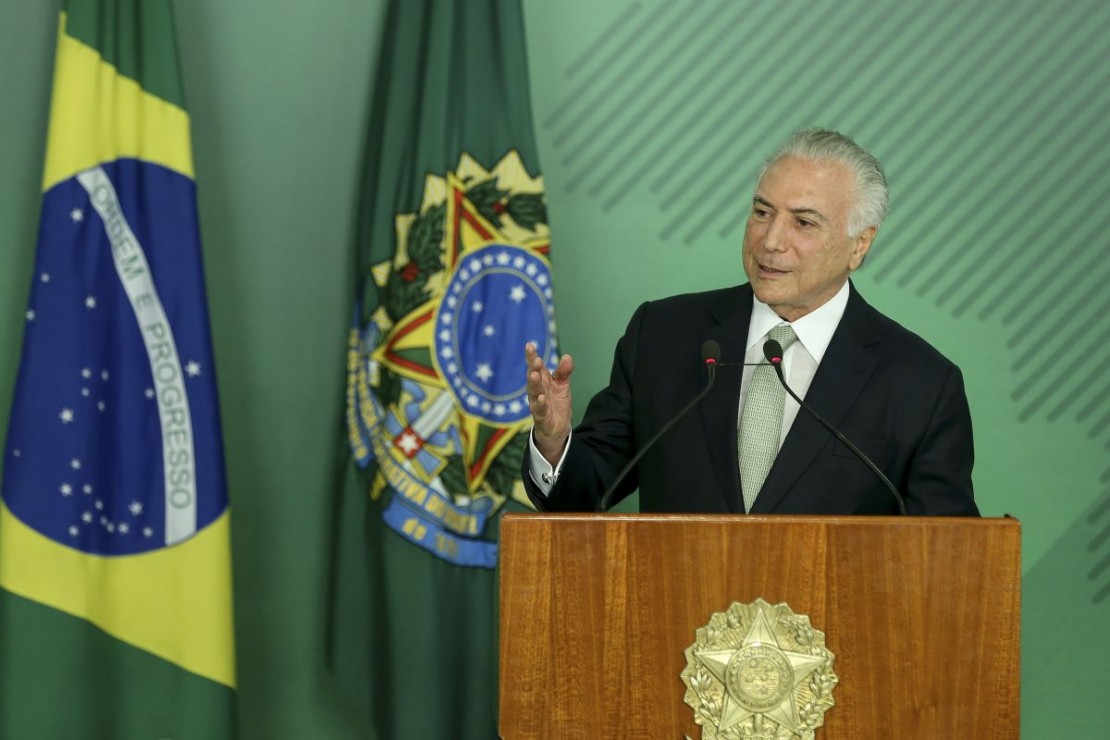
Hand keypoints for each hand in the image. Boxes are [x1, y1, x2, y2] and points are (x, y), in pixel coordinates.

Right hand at [525, 342, 573, 464]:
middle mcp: (536, 391)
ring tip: (534, 374)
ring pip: (534, 392)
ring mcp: (537, 403)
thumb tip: (567, 356)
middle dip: (533, 368)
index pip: (535, 367)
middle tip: (536, 359)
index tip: (529, 345)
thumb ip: (564, 372)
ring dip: (533, 383)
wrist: (557, 427)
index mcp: (541, 381)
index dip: (531, 356)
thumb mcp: (562, 385)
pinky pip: (540, 409)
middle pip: (533, 378)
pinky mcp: (542, 417)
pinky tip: (541, 397)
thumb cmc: (556, 402)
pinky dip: (540, 403)